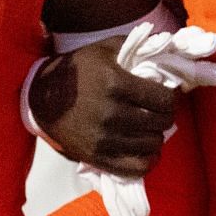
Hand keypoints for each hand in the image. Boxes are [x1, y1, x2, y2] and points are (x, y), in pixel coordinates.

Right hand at [74, 23, 215, 215]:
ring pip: (152, 146)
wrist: (41, 97)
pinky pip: (136, 168)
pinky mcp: (96, 158)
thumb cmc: (78, 69)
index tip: (164, 96)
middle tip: (157, 112)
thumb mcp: (107, 49)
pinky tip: (142, 148)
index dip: (170, 99)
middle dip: (164, 117)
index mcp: (116, 84)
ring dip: (155, 137)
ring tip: (147, 128)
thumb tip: (174, 49)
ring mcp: (104, 139)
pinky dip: (146, 160)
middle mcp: (111, 114)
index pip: (165, 101)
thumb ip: (139, 48)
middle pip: (161, 124)